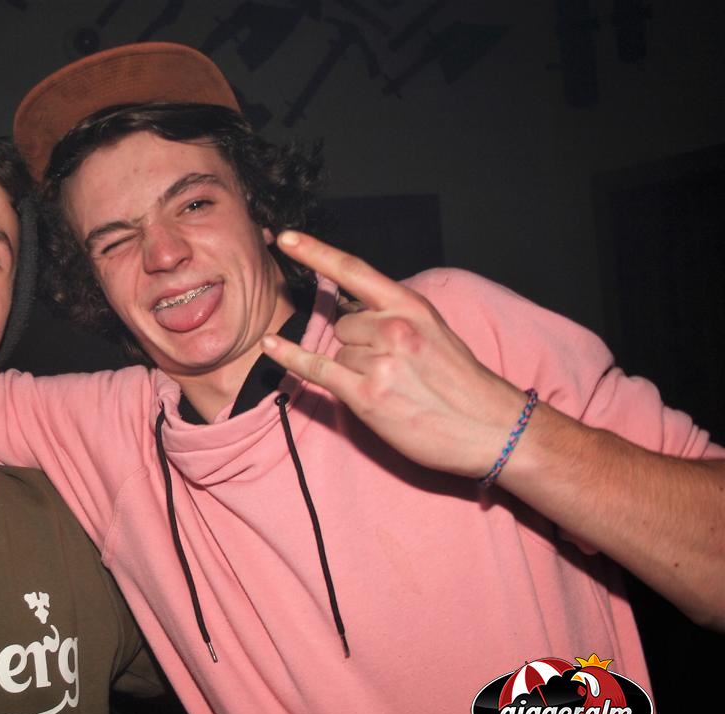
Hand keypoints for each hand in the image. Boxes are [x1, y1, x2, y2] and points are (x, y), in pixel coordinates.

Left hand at [261, 231, 525, 477]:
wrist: (490, 427)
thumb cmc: (461, 382)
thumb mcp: (434, 331)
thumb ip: (395, 316)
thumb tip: (351, 310)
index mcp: (410, 305)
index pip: (353, 270)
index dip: (315, 252)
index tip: (285, 238)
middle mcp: (392, 327)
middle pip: (341, 323)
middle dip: (354, 343)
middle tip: (391, 367)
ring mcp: (379, 361)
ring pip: (336, 351)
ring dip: (352, 369)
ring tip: (391, 386)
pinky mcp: (366, 395)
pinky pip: (316, 369)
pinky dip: (291, 359)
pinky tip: (270, 345)